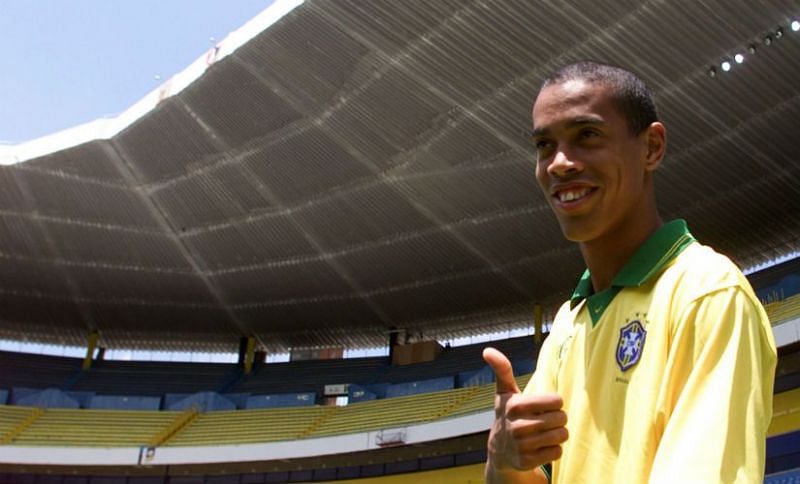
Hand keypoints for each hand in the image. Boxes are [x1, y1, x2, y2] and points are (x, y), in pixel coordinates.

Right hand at [483, 347, 567, 474]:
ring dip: (558, 433)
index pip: (556, 401)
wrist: (499, 449)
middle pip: (561, 418)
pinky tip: (541, 446)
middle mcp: (517, 427)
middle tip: (546, 420)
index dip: (554, 403)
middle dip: (558, 419)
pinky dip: (554, 449)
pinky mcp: (528, 462)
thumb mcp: (504, 392)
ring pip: (561, 436)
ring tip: (545, 432)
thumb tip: (487, 350)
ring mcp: (522, 446)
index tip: (545, 405)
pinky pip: (557, 452)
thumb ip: (502, 370)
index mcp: (514, 406)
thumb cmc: (508, 414)